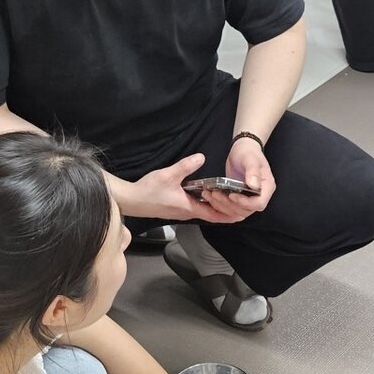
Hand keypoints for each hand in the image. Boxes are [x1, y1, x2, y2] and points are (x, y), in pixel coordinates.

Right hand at [120, 154, 239, 223]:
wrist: (132, 200)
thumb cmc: (148, 191)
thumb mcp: (168, 175)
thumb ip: (185, 166)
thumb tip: (201, 157)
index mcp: (189, 207)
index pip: (214, 215)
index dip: (229, 214)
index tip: (242, 212)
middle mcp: (188, 212)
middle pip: (212, 215)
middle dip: (227, 210)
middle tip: (240, 202)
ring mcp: (182, 211)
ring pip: (204, 211)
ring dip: (217, 207)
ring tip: (230, 198)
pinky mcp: (177, 208)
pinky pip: (196, 208)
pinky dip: (206, 204)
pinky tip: (209, 194)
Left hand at [196, 137, 275, 220]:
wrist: (243, 150)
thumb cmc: (248, 152)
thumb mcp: (250, 159)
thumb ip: (253, 171)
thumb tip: (254, 185)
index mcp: (266, 187)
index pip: (259, 203)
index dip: (246, 203)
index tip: (232, 195)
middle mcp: (259, 196)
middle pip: (246, 210)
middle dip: (230, 205)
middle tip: (216, 194)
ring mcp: (249, 199)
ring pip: (237, 212)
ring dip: (223, 207)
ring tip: (211, 195)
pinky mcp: (239, 199)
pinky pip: (230, 209)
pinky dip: (220, 206)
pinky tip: (211, 198)